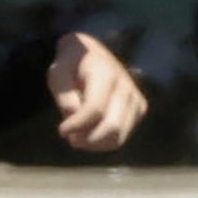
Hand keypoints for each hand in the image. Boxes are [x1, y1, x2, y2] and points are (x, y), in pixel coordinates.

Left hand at [48, 32, 147, 154]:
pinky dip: (106, 141)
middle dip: (89, 140)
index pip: (95, 109)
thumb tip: (73, 119)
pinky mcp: (139, 108)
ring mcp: (136, 99)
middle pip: (112, 126)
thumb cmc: (71, 64)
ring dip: (96, 144)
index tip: (61, 131)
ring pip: (120, 135)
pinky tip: (91, 135)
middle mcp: (126, 88)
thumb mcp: (58, 75)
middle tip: (71, 139)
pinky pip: (124, 135)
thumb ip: (65, 97)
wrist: (93, 53)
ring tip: (79, 139)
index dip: (77, 125)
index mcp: (106, 75)